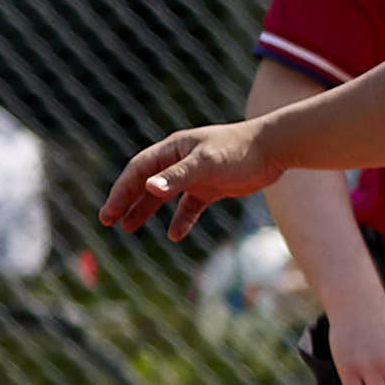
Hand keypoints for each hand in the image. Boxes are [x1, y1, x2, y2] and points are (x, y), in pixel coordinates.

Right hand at [99, 123, 281, 242]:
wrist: (275, 149)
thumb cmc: (240, 151)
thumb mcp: (207, 163)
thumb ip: (179, 177)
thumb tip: (149, 188)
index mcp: (173, 149)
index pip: (138, 171)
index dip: (121, 191)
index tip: (109, 212)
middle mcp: (180, 161)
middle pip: (146, 182)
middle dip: (127, 201)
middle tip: (109, 221)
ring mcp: (196, 175)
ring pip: (164, 195)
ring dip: (146, 210)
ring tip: (128, 228)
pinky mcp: (212, 187)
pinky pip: (190, 206)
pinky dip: (181, 219)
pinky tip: (175, 235)